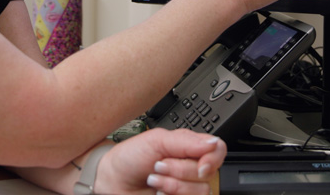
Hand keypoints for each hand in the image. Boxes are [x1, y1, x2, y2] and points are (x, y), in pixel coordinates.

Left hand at [94, 128, 224, 194]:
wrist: (111, 180)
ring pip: (201, 191)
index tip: (199, 164)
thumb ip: (187, 142)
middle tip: (159, 166)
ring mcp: (186, 187)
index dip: (213, 158)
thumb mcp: (156, 140)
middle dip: (180, 170)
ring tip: (155, 180)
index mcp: (190, 148)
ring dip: (173, 186)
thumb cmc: (130, 157)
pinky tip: (158, 192)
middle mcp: (191, 168)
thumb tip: (213, 144)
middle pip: (209, 173)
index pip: (218, 150)